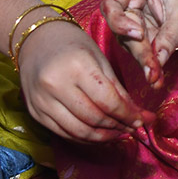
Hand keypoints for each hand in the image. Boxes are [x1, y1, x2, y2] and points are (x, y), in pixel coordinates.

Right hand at [16, 19, 152, 141]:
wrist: (35, 40)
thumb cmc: (72, 45)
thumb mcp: (100, 59)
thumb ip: (118, 89)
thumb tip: (138, 116)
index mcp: (76, 66)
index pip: (108, 101)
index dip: (128, 115)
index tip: (143, 120)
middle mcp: (55, 84)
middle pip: (94, 118)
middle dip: (118, 127)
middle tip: (133, 127)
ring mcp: (42, 101)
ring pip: (79, 131)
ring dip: (103, 137)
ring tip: (118, 133)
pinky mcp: (35, 112)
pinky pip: (64, 133)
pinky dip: (84, 138)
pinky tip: (98, 134)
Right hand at [101, 0, 177, 86]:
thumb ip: (170, 34)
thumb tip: (159, 60)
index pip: (112, 1)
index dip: (120, 20)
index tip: (138, 34)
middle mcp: (121, 1)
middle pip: (120, 27)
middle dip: (138, 50)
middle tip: (152, 70)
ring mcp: (124, 19)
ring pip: (127, 43)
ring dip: (142, 61)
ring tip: (155, 77)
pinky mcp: (130, 36)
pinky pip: (137, 50)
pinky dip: (147, 64)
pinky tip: (155, 77)